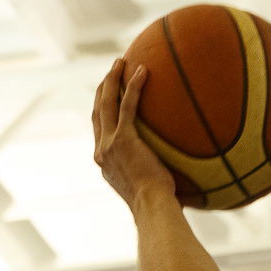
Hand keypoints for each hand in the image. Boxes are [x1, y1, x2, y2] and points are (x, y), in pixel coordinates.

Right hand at [92, 58, 174, 208]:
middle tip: (113, 70)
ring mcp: (109, 145)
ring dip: (112, 79)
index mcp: (104, 162)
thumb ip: (151, 171)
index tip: (109, 93)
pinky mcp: (123, 139)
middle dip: (104, 87)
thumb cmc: (159, 204)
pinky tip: (142, 70)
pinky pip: (127, 106)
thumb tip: (173, 168)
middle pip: (98, 111)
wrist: (153, 209)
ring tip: (121, 62)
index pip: (99, 128)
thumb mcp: (149, 186)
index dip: (102, 108)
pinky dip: (133, 86)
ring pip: (106, 103)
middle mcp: (101, 151)